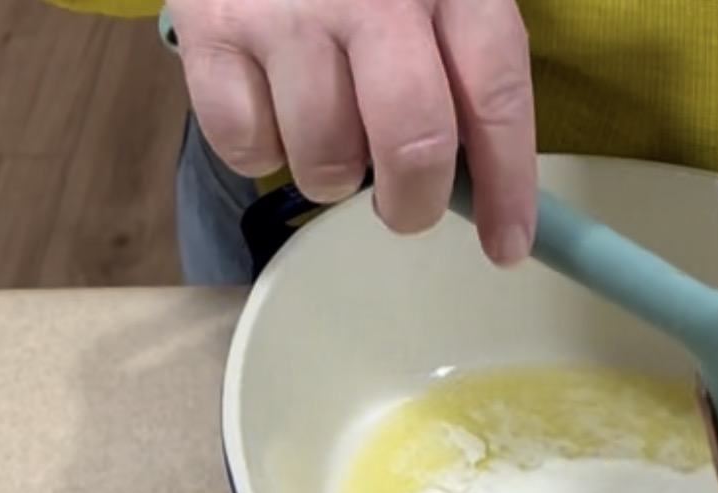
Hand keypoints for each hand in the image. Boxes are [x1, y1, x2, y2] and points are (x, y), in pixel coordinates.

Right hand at [168, 0, 536, 264]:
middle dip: (413, 204)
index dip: (508, 187)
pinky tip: (274, 106)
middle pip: (412, 144)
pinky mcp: (209, 25)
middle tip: (406, 208)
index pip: (498, 99)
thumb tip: (481, 183)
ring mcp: (287, 10)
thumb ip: (465, 64)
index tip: (507, 244)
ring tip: (332, 132)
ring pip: (325, 158)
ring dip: (334, 176)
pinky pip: (246, 144)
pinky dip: (263, 150)